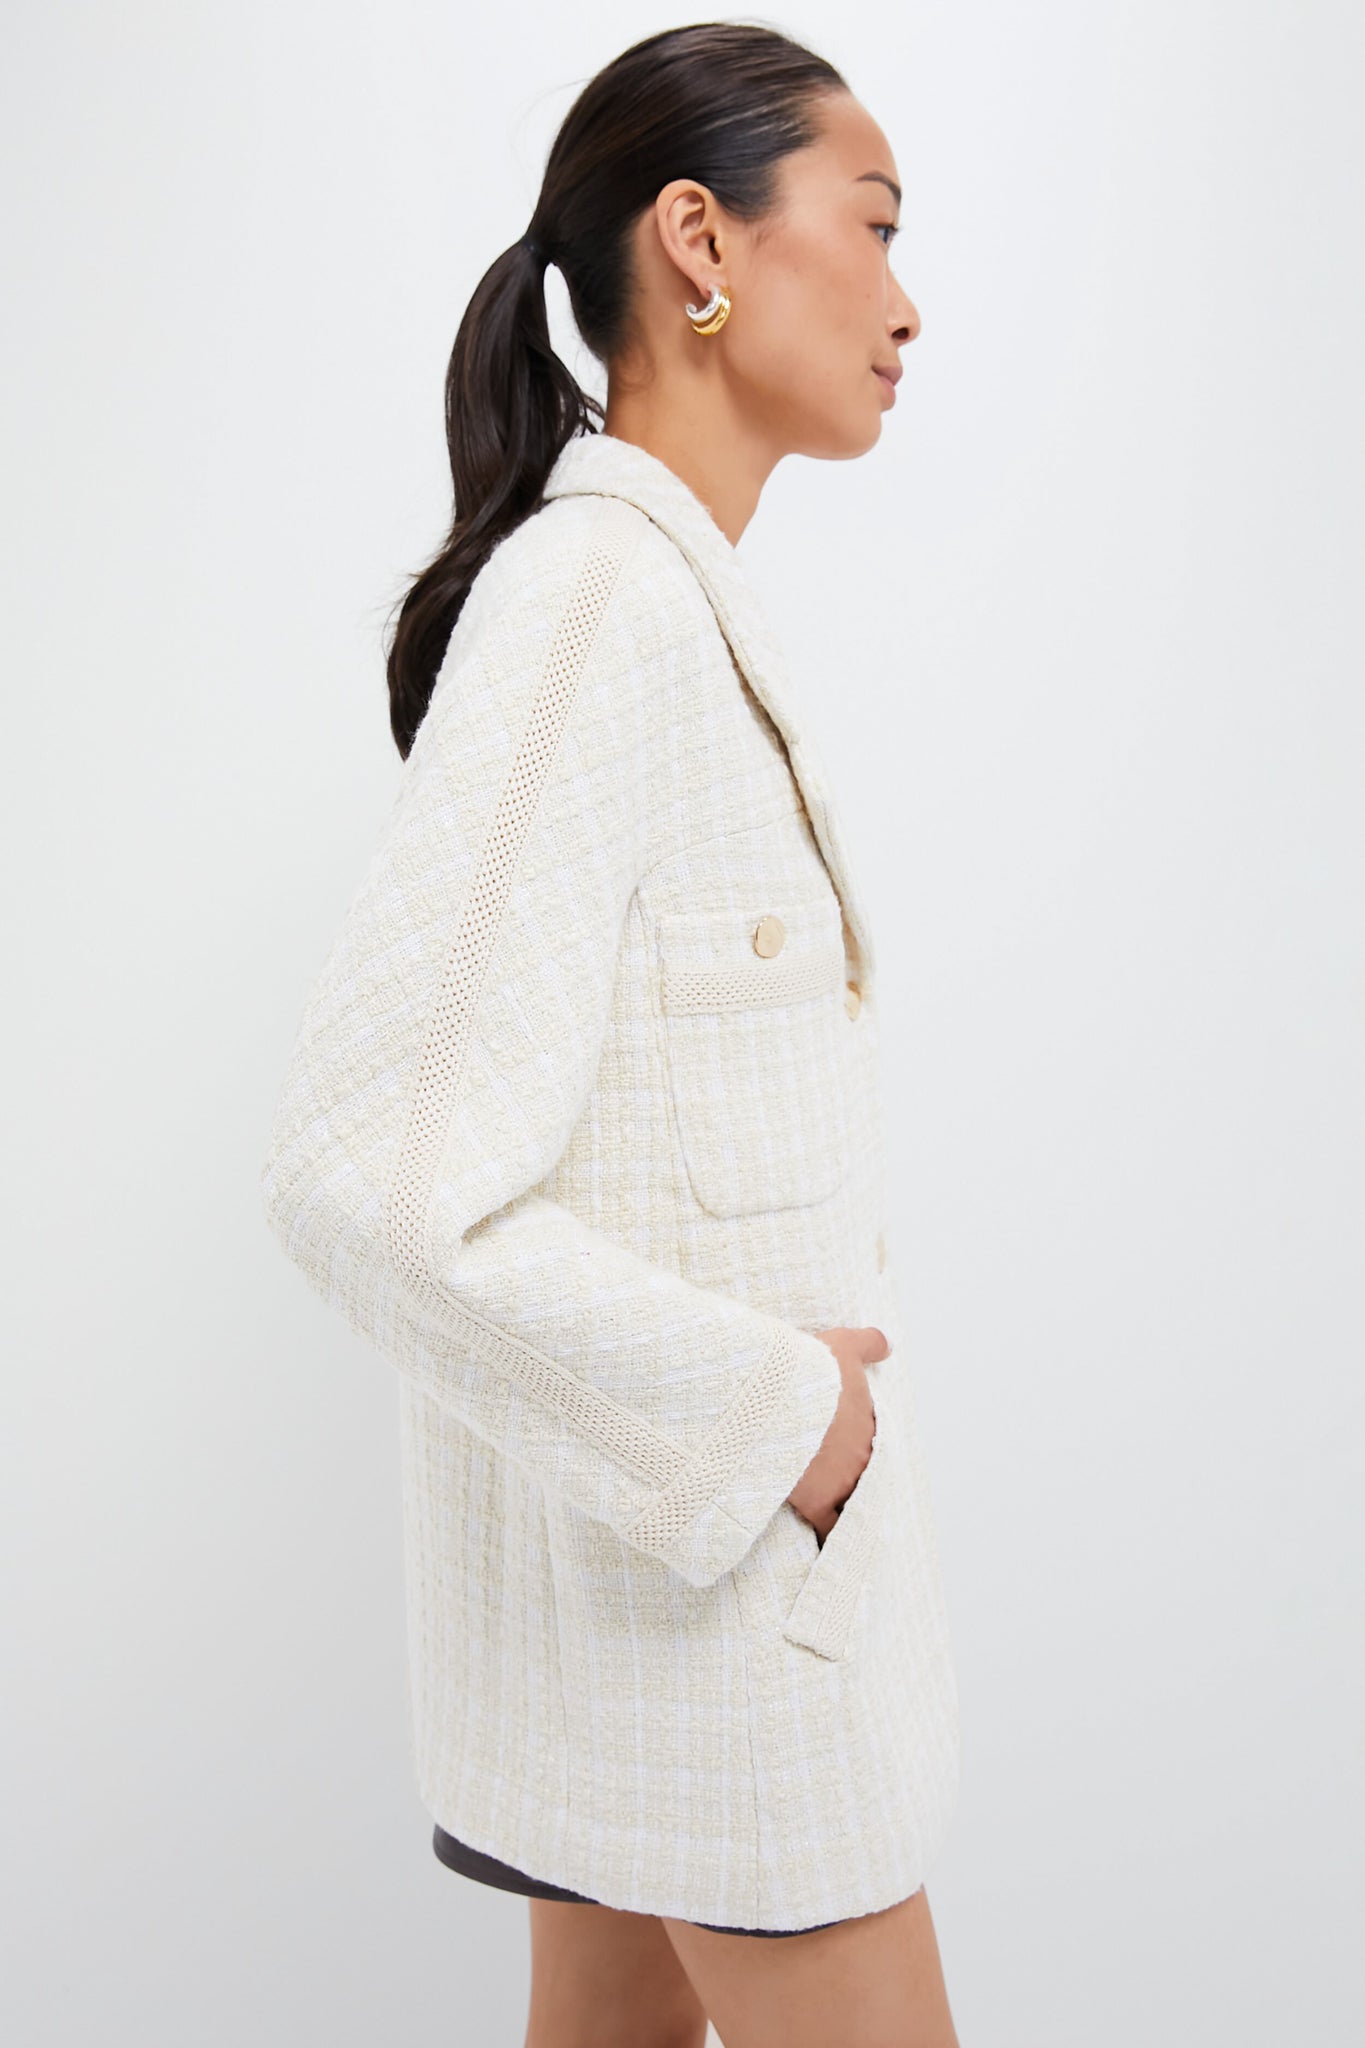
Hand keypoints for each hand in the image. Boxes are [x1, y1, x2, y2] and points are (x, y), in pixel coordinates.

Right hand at [785, 1325, 889, 1542]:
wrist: (781, 1395)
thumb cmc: (811, 1370)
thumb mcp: (842, 1345)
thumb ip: (868, 1343)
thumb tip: (886, 1346)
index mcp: (868, 1422)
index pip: (870, 1441)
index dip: (856, 1445)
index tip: (844, 1446)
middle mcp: (863, 1455)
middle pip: (861, 1472)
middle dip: (849, 1474)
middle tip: (834, 1477)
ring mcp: (843, 1481)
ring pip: (850, 1499)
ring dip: (841, 1502)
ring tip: (828, 1508)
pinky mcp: (818, 1501)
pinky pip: (829, 1526)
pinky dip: (827, 1532)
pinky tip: (825, 1540)